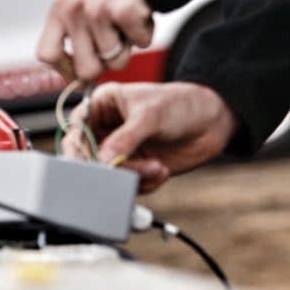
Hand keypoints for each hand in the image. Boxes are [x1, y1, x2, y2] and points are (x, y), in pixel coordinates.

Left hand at [37, 0, 153, 81]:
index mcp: (59, 11)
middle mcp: (74, 11)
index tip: (79, 74)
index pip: (47, 55)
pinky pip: (139, 44)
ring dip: (129, 46)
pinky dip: (145, 34)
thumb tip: (80, 81)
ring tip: (127, 22)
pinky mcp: (123, 12)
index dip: (65, 71)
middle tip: (114, 43)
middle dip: (105, 64)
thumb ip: (77, 39)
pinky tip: (140, 15)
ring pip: (115, 61)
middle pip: (86, 69)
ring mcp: (97, 11)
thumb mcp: (82, 7)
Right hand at [63, 82, 238, 193]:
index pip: (77, 128)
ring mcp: (121, 150)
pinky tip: (161, 170)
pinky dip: (145, 182)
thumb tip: (103, 160)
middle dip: (112, 167)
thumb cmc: (180, 104)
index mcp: (102, 105)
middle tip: (126, 170)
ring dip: (134, 175)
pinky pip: (128, 184)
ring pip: (110, 174)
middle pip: (89, 157)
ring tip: (156, 166)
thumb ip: (125, 139)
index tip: (90, 163)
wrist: (212, 122)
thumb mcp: (150, 116)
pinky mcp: (135, 168)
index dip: (78, 148)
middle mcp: (107, 128)